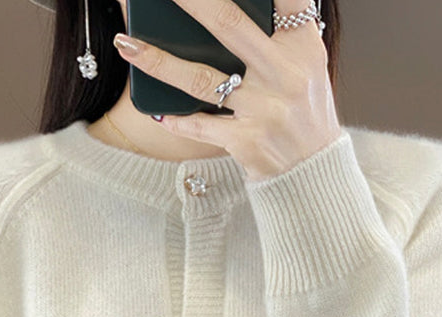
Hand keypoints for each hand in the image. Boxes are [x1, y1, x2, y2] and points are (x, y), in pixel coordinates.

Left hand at [112, 0, 341, 182]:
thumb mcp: (307, 66)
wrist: (314, 173)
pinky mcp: (246, 141)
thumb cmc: (304, 113)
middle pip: (228, 25)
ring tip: (127, 44)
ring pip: (201, 79)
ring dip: (159, 61)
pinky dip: (177, 120)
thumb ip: (282, 33)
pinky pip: (201, 127)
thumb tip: (232, 11)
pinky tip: (156, 112)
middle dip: (190, 1)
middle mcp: (284, 74)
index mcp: (302, 48)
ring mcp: (263, 109)